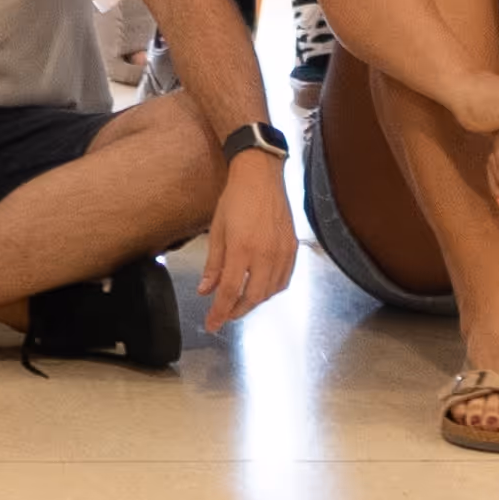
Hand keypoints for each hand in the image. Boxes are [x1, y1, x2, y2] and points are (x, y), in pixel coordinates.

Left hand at [194, 150, 299, 328]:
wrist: (261, 175)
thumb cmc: (236, 198)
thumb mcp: (217, 230)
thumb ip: (213, 264)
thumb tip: (205, 291)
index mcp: (242, 248)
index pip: (229, 292)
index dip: (219, 313)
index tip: (212, 325)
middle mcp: (265, 254)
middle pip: (252, 297)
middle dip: (236, 311)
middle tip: (224, 314)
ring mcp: (282, 252)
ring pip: (270, 292)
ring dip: (254, 302)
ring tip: (240, 302)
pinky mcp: (293, 247)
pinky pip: (284, 279)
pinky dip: (272, 290)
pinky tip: (262, 288)